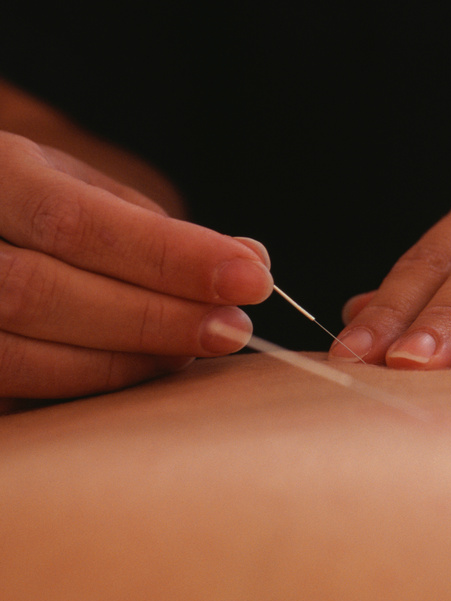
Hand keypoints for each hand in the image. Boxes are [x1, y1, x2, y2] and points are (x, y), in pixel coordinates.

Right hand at [0, 131, 272, 401]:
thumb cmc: (28, 206)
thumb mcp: (79, 188)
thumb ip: (157, 229)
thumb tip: (252, 260)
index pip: (78, 222)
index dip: (170, 257)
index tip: (252, 278)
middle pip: (45, 293)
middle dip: (155, 317)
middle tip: (234, 328)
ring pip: (19, 355)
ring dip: (124, 361)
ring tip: (192, 351)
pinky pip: (12, 388)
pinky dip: (84, 384)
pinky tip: (139, 370)